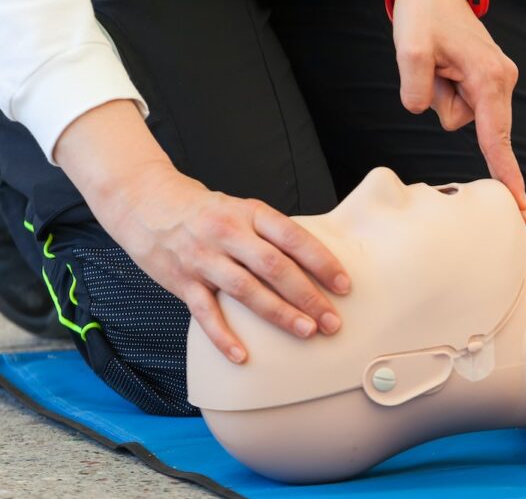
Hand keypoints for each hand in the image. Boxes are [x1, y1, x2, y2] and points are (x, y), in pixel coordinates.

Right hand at [54, 101, 350, 363]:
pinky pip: (205, 313)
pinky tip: (242, 356)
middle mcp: (228, 233)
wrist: (147, 202)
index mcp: (250, 213)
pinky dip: (224, 337)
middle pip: (275, 267)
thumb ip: (271, 233)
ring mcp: (204, 258)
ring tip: (307, 332)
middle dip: (308, 296)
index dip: (322, 261)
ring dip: (279, 314)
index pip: (293, 238)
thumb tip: (314, 262)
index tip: (344, 285)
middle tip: (332, 321)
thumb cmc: (206, 211)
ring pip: (246, 290)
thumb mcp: (242, 209)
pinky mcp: (181, 281)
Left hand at [386, 0, 525, 222]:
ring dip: (441, 93)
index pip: (496, 137)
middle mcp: (500, 81)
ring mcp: (495, 80)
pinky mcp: (484, 79)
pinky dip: (445, 89)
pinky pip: (460, 102)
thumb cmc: (424, 13)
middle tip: (431, 64)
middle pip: (468, 124)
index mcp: (489, 77)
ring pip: (459, 114)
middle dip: (444, 102)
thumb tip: (424, 109)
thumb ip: (416, 87)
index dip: (505, 173)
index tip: (518, 205)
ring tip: (435, 61)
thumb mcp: (409, 48)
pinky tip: (441, 64)